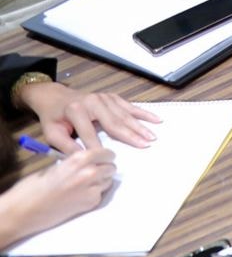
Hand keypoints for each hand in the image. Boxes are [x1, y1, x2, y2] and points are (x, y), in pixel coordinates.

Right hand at [1, 147, 116, 241]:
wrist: (24, 211)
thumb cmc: (34, 187)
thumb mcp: (57, 166)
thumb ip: (77, 162)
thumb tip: (90, 161)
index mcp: (80, 159)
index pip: (107, 154)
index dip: (104, 156)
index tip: (102, 159)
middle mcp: (90, 172)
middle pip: (111, 168)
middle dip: (104, 169)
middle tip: (93, 172)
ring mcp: (92, 189)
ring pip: (108, 181)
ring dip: (101, 181)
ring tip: (84, 185)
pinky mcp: (90, 204)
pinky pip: (100, 195)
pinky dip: (93, 194)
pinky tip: (78, 196)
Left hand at [15, 82, 158, 151]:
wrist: (55, 96)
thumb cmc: (54, 116)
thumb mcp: (52, 132)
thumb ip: (65, 145)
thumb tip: (83, 158)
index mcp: (77, 110)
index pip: (89, 133)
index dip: (98, 147)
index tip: (108, 160)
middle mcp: (93, 102)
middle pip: (114, 122)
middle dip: (130, 135)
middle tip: (146, 145)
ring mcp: (105, 98)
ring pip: (124, 115)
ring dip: (140, 126)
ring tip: (153, 136)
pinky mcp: (112, 97)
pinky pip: (130, 106)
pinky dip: (143, 113)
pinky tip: (156, 119)